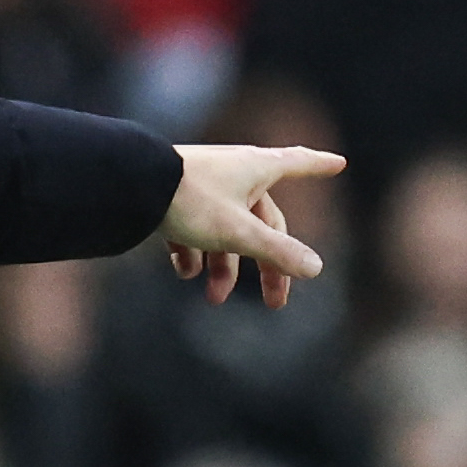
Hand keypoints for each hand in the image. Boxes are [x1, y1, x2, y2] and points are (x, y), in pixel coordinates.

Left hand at [159, 145, 343, 308]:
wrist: (128, 184)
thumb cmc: (190, 199)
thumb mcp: (239, 232)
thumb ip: (277, 251)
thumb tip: (316, 268)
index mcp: (256, 168)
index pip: (298, 163)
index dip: (318, 166)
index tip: (338, 163)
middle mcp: (233, 173)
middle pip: (263, 222)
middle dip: (267, 266)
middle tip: (274, 303)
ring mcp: (204, 185)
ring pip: (226, 232)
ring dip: (223, 268)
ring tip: (213, 298)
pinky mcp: (175, 196)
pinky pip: (194, 229)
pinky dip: (192, 253)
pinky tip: (183, 272)